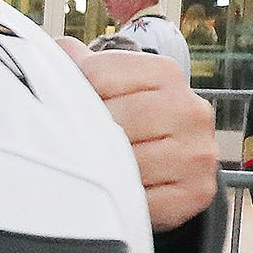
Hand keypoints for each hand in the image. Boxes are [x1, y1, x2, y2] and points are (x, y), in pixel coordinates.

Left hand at [59, 37, 217, 231]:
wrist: (167, 170)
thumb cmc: (127, 121)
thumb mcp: (106, 86)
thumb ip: (79, 64)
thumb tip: (55, 51)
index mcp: (165, 72)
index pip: (98, 75)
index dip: (72, 94)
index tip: (68, 108)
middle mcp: (190, 109)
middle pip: (115, 121)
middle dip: (88, 135)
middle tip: (75, 146)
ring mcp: (197, 152)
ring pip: (128, 163)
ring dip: (103, 171)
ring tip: (94, 169)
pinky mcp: (197, 191)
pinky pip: (144, 200)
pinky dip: (122, 201)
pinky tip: (115, 194)